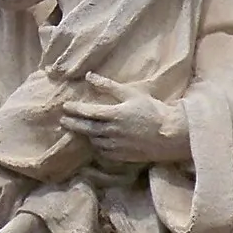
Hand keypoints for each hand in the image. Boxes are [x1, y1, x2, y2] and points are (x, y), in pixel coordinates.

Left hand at [59, 75, 190, 167]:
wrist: (170, 134)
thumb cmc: (153, 110)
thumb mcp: (131, 94)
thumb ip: (108, 86)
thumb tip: (89, 76)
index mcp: (114, 115)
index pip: (87, 112)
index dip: (74, 109)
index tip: (64, 107)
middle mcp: (112, 132)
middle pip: (86, 129)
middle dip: (72, 124)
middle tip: (62, 121)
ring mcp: (116, 146)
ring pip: (94, 141)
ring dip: (85, 135)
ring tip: (78, 130)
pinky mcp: (122, 156)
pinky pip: (104, 152)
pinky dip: (97, 146)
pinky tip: (96, 142)